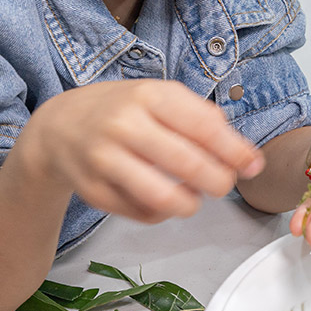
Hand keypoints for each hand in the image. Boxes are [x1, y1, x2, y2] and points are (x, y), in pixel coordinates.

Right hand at [26, 80, 263, 221]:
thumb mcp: (157, 97)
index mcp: (147, 96)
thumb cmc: (120, 111)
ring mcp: (104, 160)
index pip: (203, 127)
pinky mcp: (93, 192)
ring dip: (190, 204)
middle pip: (187, 164)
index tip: (253, 165)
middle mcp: (124, 125)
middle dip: (218, 182)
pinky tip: (162, 199)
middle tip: (224, 185)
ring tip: (194, 198)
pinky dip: (161, 212)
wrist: (57, 129)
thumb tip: (244, 153)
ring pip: (163, 197)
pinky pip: (141, 213)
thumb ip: (200, 117)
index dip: (234, 151)